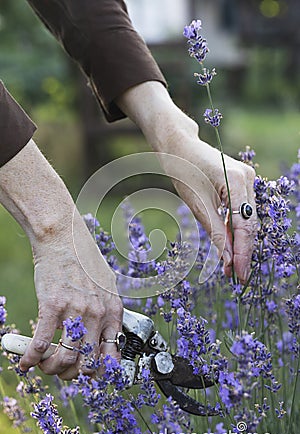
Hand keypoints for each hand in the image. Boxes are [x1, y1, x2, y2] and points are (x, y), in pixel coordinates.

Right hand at [19, 212, 122, 378]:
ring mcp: (75, 311)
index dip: (97, 372)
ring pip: (64, 359)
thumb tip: (105, 336)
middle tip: (61, 370)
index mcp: (113, 311)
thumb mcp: (106, 287)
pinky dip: (30, 358)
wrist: (63, 238)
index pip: (111, 355)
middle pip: (86, 363)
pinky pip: (40, 344)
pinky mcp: (52, 306)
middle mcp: (97, 314)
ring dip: (51, 369)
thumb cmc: (84, 261)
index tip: (86, 374)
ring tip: (43, 366)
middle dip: (72, 374)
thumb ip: (107, 312)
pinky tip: (25, 362)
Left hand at [161, 141, 256, 283]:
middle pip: (250, 224)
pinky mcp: (241, 183)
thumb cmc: (183, 171)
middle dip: (243, 252)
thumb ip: (215, 232)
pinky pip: (242, 212)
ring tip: (230, 268)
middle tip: (235, 276)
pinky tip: (229, 248)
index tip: (239, 275)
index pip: (245, 225)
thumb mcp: (197, 205)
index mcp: (237, 181)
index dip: (243, 253)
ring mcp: (247, 180)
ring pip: (248, 220)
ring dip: (239, 243)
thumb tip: (227, 260)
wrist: (179, 147)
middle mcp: (248, 179)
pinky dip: (235, 230)